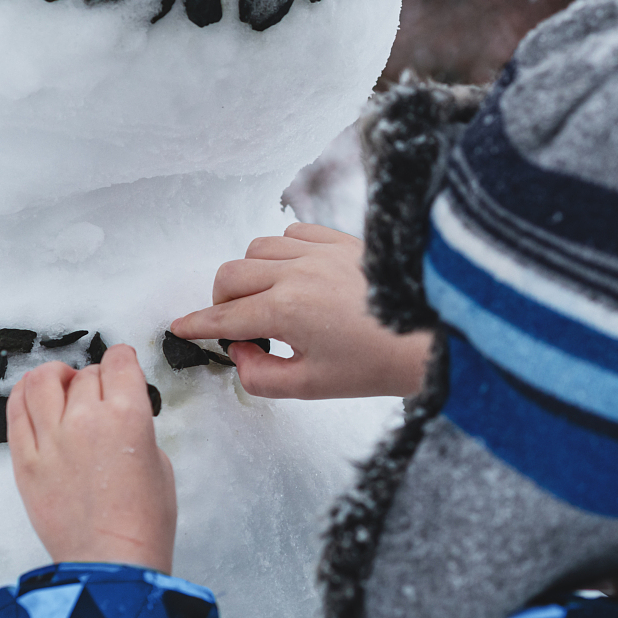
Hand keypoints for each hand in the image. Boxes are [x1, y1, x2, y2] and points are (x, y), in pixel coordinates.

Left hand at [6, 344, 176, 573]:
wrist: (112, 563)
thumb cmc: (142, 523)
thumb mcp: (159, 462)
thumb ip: (136, 427)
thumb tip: (117, 413)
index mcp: (128, 416)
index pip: (118, 362)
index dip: (122, 360)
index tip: (121, 364)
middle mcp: (85, 420)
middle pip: (83, 374)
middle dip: (93, 378)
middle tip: (97, 393)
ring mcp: (50, 441)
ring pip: (40, 381)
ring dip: (53, 376)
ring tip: (60, 385)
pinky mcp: (25, 462)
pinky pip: (15, 413)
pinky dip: (24, 398)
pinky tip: (34, 400)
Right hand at [172, 223, 432, 400]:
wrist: (437, 335)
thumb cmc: (381, 364)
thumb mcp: (313, 386)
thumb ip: (263, 377)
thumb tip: (241, 355)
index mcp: (286, 311)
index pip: (224, 319)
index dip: (197, 326)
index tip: (181, 328)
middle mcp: (297, 273)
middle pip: (230, 275)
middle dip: (221, 301)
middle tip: (236, 326)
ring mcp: (320, 251)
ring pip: (258, 247)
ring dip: (250, 273)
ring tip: (267, 300)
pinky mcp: (343, 240)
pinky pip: (294, 231)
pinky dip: (283, 249)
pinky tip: (296, 273)